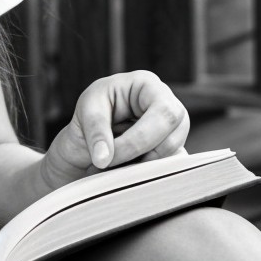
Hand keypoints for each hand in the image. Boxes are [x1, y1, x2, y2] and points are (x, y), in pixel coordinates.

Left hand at [41, 71, 190, 190]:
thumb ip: (95, 132)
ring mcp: (175, 130)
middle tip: (111, 165)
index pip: (163, 113)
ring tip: (114, 166)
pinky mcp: (173, 151)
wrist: (87, 137)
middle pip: (174, 137)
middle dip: (141, 156)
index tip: (109, 158)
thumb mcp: (85, 112)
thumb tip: (104, 158)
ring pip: (174, 157)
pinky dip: (146, 175)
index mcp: (148, 85)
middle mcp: (168, 105)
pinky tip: (125, 170)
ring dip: (142, 168)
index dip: (138, 140)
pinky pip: (170, 170)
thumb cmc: (90, 113)